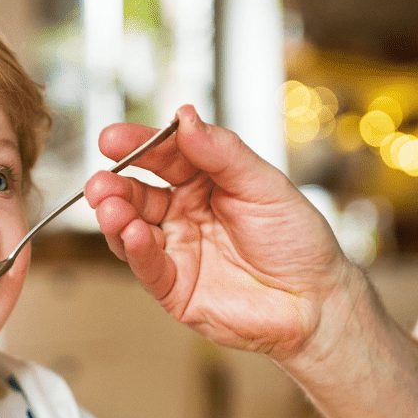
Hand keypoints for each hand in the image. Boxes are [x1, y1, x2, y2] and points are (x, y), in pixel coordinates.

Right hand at [84, 105, 350, 360]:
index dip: (137, 146)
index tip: (112, 138)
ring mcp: (176, 250)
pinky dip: (136, 250)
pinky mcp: (174, 288)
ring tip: (110, 207)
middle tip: (101, 182)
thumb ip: (222, 153)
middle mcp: (184, 214)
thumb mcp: (264, 185)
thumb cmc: (297, 241)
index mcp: (204, 182)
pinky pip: (148, 267)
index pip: (164, 157)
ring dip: (117, 217)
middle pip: (138, 194)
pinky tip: (133, 233)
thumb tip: (185, 117)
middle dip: (115, 186)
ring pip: (132, 229)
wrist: (316, 301)